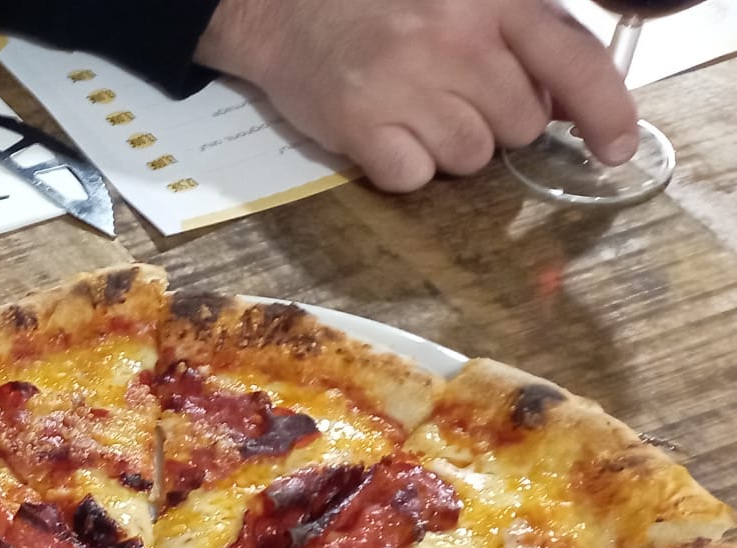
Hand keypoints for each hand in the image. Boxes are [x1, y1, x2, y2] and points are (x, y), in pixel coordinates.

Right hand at [195, 0, 640, 192]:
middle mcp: (455, 40)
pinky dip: (401, 167)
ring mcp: (406, 85)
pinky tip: (383, 131)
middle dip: (496, 123)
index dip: (605, 111)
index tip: (614, 149)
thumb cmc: (382, 5)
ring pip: (468, 158)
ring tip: (413, 110)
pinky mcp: (360, 126)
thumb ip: (520, 37)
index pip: (574, 60)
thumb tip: (565, 103)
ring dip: (447, 148)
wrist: (283, 7)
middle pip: (518, 126)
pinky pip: (412, 179)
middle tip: (454, 98)